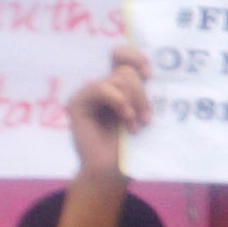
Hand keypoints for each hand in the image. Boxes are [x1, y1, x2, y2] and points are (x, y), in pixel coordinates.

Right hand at [66, 42, 151, 176]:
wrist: (113, 171)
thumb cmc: (132, 146)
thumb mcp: (143, 113)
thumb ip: (143, 91)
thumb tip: (148, 70)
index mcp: (120, 87)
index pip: (122, 55)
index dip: (135, 57)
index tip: (149, 73)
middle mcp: (104, 87)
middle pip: (126, 70)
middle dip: (142, 93)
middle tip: (147, 118)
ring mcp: (90, 94)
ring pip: (119, 78)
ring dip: (135, 101)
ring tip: (135, 124)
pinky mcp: (78, 103)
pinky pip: (100, 87)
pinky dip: (118, 101)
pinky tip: (126, 118)